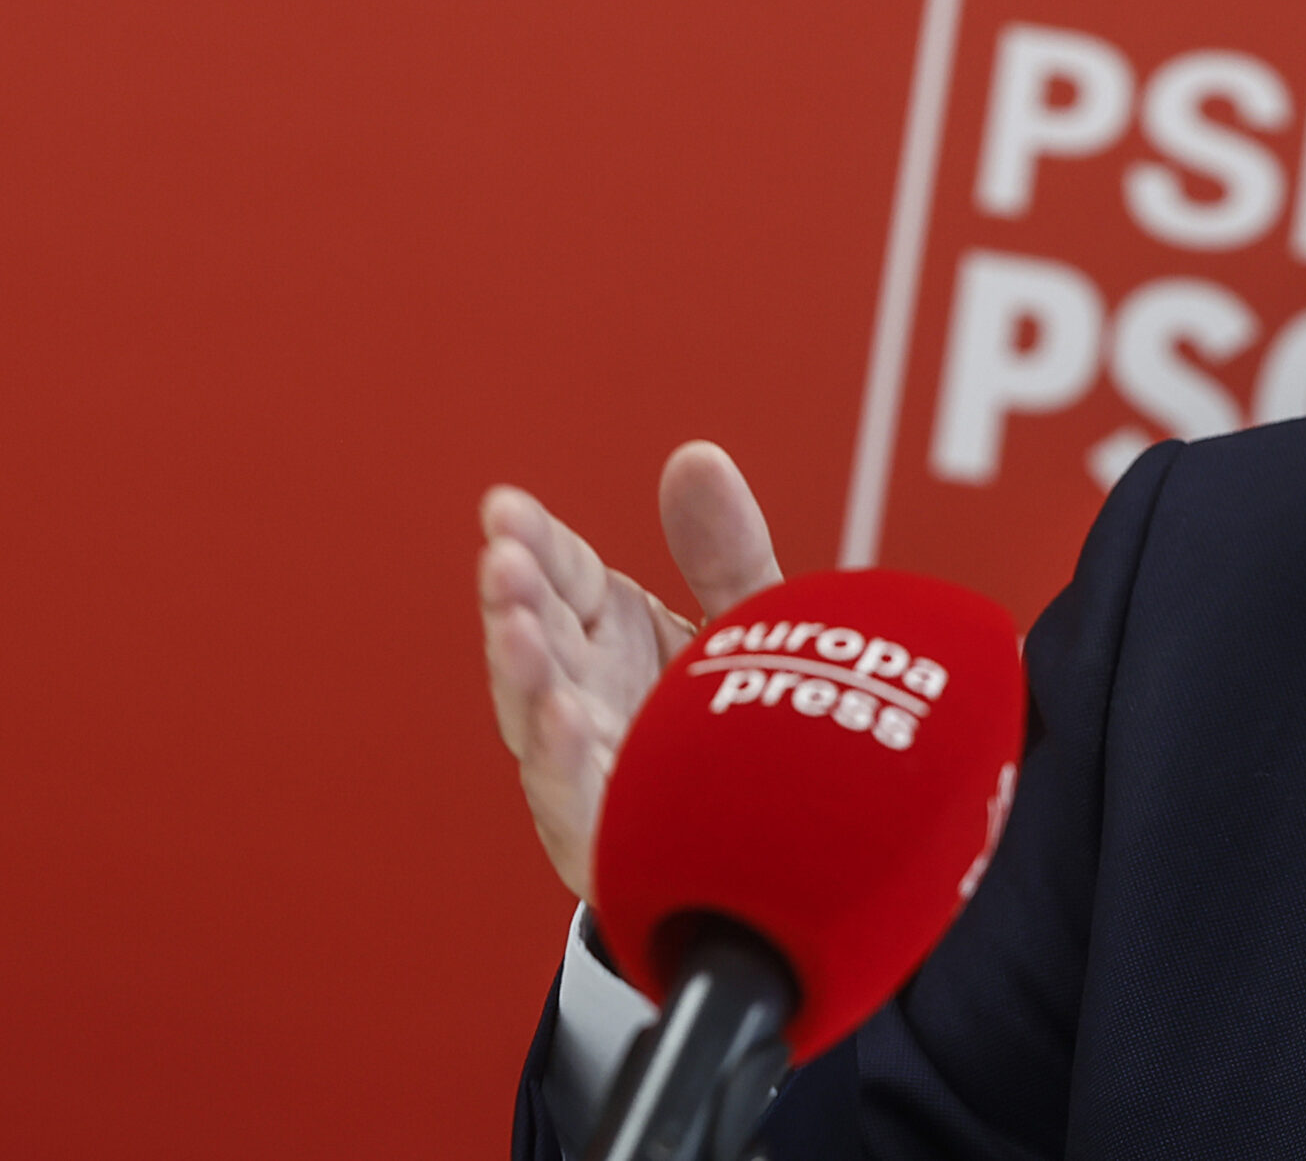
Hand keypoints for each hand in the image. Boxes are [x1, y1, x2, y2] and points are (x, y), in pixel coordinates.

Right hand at [478, 441, 783, 903]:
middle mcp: (583, 700)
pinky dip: (565, 767)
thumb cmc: (750, 728)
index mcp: (607, 639)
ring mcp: (589, 774)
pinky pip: (579, 809)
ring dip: (522, 677)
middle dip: (514, 603)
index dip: (531, 543)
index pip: (556, 579)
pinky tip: (566, 721)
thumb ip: (724, 550)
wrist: (801, 849)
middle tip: (504, 559)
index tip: (507, 509)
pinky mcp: (611, 847)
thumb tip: (696, 456)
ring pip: (537, 726)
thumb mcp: (747, 623)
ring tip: (516, 628)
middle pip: (535, 646)